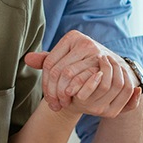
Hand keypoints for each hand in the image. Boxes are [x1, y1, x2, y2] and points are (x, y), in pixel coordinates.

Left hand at [25, 30, 140, 117]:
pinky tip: (75, 101)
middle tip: (54, 105)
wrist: (115, 67)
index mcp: (71, 37)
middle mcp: (84, 42)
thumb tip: (27, 59)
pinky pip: (86, 81)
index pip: (50, 63)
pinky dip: (77, 93)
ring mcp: (96, 53)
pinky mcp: (106, 65)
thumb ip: (47, 59)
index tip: (47, 98)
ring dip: (64, 94)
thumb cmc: (84, 63)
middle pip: (59, 70)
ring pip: (70, 76)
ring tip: (62, 105)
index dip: (46, 83)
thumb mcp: (66, 59)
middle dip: (54, 91)